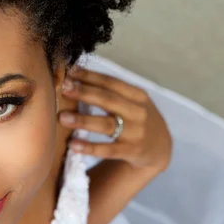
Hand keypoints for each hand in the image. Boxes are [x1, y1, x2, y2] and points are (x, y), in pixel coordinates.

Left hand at [58, 65, 172, 173]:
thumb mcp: (132, 102)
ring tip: (62, 117)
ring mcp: (136, 133)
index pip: (111, 82)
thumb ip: (110, 91)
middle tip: (64, 88)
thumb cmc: (137, 119)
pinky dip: (90, 147)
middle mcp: (138, 112)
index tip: (70, 71)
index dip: (90, 76)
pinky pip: (108, 150)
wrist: (160, 148)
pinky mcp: (131, 152)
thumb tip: (76, 76)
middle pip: (108, 100)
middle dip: (84, 92)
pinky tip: (73, 145)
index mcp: (137, 95)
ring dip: (83, 120)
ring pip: (106, 125)